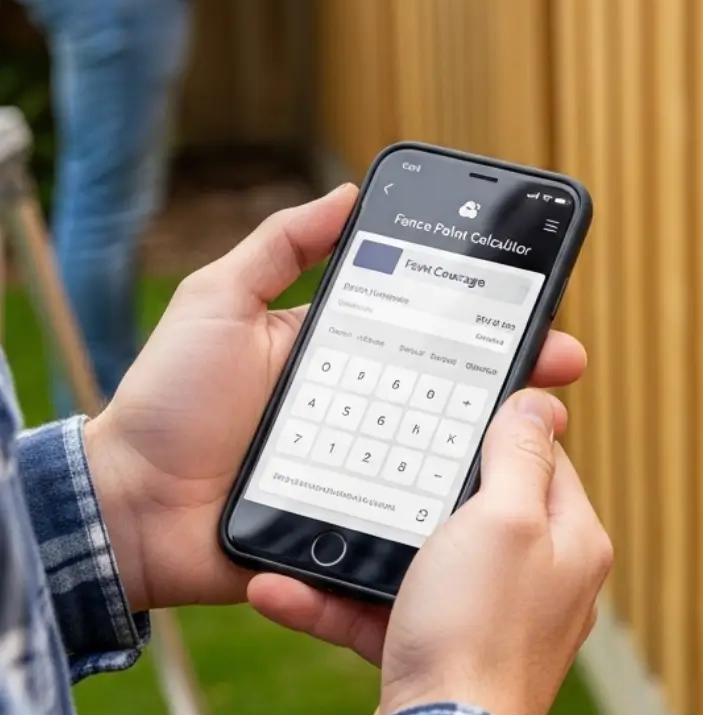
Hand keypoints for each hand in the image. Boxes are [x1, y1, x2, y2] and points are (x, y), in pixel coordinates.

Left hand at [83, 186, 588, 617]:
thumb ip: (279, 247)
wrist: (128, 509)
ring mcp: (360, 467)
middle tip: (563, 365)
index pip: (424, 327)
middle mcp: (359, 407)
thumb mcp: (218, 302)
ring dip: (494, 440)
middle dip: (511, 374)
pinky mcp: (351, 523)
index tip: (531, 302)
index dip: (479, 316)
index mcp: (337, 352)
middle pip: (449, 389)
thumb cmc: (168, 399)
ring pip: (443, 452)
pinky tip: (495, 497)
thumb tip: (347, 191)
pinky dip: (452, 507)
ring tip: (541, 428)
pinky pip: (410, 514)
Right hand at [249, 390, 612, 714]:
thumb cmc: (479, 632)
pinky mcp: (441, 655)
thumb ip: (520, 457)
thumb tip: (543, 402)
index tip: (448, 410)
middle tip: (375, 459)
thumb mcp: (503, 519)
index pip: (541, 458)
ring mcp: (489, 620)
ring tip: (307, 527)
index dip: (496, 430)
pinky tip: (278, 588)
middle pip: (477, 507)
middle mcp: (539, 580)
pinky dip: (337, 601)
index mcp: (570, 539)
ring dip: (361, 547)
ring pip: (421, 560)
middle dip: (417, 487)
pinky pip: (384, 612)